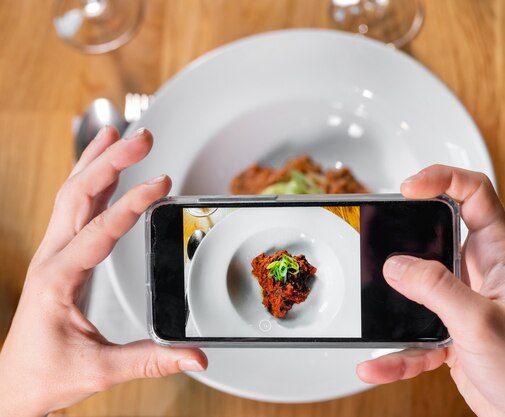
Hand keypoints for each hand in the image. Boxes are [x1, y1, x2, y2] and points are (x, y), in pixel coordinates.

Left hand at [0, 127, 206, 416]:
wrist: (13, 384)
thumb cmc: (44, 375)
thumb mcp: (100, 370)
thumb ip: (150, 359)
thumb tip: (193, 355)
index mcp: (57, 279)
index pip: (100, 229)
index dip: (133, 204)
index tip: (162, 183)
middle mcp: (51, 258)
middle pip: (79, 194)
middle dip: (111, 161)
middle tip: (142, 139)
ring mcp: (53, 254)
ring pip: (72, 194)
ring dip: (96, 162)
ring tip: (118, 135)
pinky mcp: (60, 256)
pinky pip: (74, 208)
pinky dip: (91, 182)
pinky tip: (104, 171)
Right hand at [356, 165, 504, 416]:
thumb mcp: (480, 321)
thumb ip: (436, 289)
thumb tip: (396, 265)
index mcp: (498, 256)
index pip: (475, 195)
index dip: (443, 179)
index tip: (409, 187)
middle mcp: (478, 273)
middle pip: (437, 234)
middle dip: (407, 233)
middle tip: (380, 231)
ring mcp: (461, 303)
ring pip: (417, 286)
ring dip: (393, 299)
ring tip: (370, 303)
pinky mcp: (449, 333)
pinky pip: (412, 335)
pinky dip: (394, 351)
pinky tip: (376, 364)